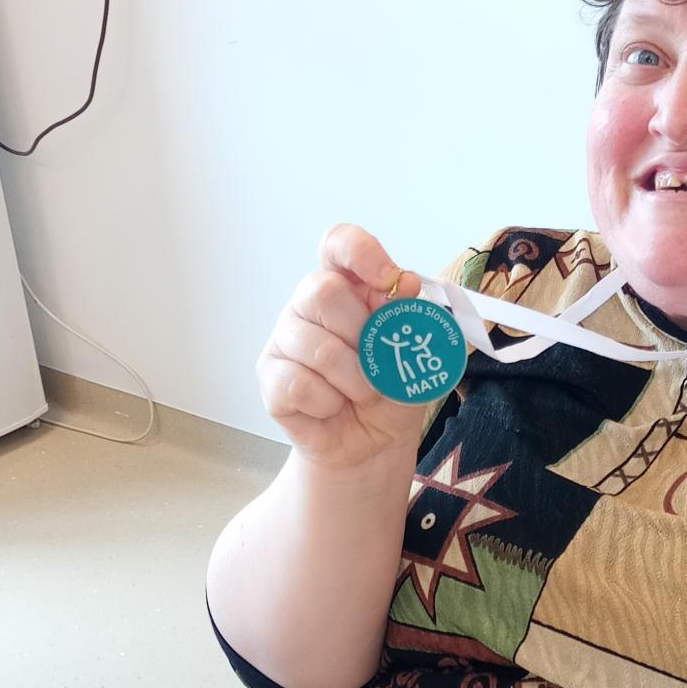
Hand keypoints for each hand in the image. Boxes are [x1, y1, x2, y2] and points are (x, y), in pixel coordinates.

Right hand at [257, 224, 431, 470]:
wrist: (374, 443)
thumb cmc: (392, 391)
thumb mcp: (416, 355)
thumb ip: (410, 319)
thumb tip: (405, 284)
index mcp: (348, 287)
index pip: (339, 244)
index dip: (360, 252)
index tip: (389, 280)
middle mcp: (309, 304)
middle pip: (321, 291)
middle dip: (362, 335)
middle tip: (379, 363)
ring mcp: (285, 339)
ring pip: (314, 346)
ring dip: (354, 379)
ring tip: (363, 394)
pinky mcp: (270, 377)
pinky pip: (299, 384)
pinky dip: (329, 403)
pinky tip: (333, 407)